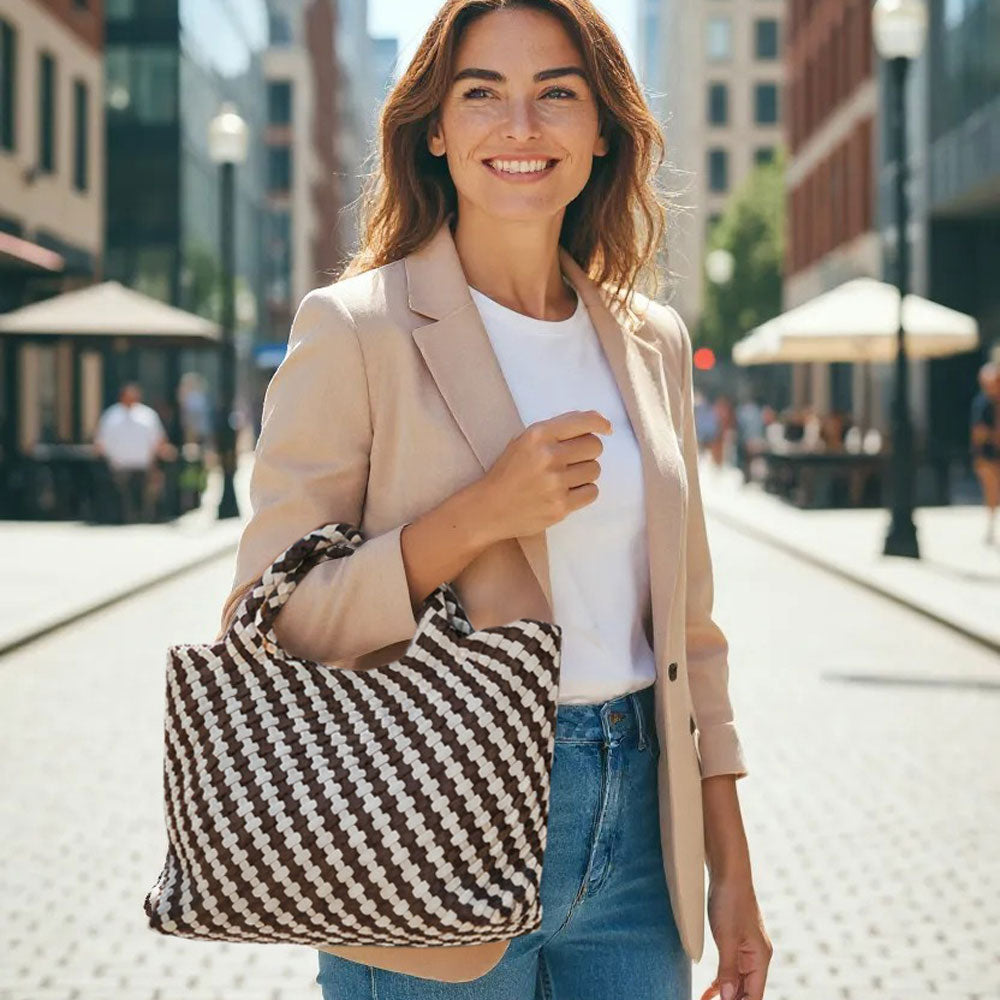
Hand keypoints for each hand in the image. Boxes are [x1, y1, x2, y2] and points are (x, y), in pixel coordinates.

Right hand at [477, 409, 611, 541]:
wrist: (489, 508)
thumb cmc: (508, 472)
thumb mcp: (525, 441)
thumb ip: (557, 430)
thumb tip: (598, 421)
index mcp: (538, 435)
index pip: (583, 422)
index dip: (600, 423)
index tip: (606, 429)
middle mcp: (549, 456)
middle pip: (594, 446)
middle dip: (588, 451)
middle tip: (573, 459)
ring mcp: (556, 483)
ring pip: (595, 470)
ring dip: (585, 473)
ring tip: (566, 478)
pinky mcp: (561, 506)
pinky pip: (592, 492)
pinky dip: (583, 492)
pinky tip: (567, 492)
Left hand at [701, 874, 771, 999]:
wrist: (728, 872)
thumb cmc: (730, 901)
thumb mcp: (726, 938)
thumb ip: (728, 970)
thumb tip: (728, 998)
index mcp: (760, 958)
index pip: (754, 996)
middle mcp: (757, 956)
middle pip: (747, 991)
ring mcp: (747, 949)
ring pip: (738, 981)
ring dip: (724, 995)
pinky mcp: (736, 940)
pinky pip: (731, 968)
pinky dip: (721, 980)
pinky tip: (709, 991)